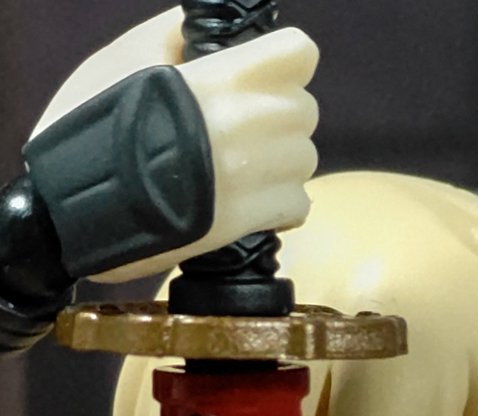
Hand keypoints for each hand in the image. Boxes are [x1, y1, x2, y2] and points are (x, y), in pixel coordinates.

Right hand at [32, 9, 318, 283]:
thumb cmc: (88, 123)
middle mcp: (244, 125)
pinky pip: (296, 206)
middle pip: (304, 110)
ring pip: (304, 160)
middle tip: (243, 131)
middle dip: (279, 117)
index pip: (299, 56)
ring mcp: (248, 177)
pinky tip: (251, 202)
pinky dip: (280, 206)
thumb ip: (177, 35)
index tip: (262, 78)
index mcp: (220, 78)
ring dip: (280, 163)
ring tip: (243, 169)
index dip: (284, 64)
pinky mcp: (246, 222)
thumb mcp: (125, 56)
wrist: (73, 202)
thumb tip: (203, 29)